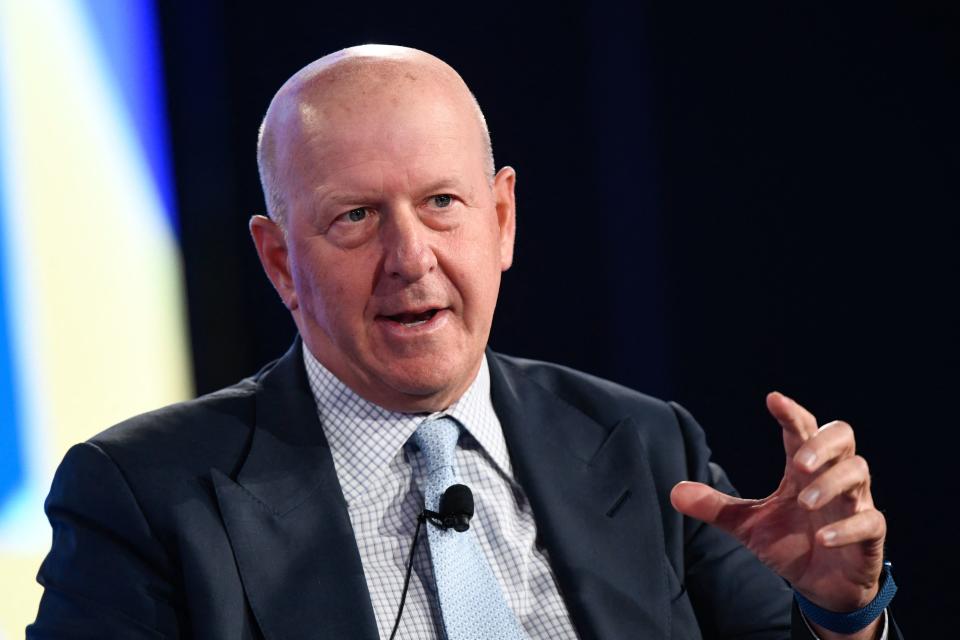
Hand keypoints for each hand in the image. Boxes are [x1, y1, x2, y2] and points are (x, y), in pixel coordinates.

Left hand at [670, 392, 885, 617]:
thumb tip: (674, 492)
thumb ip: (716, 507)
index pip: (802, 429)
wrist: (823, 587)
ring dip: (831, 484)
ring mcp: (855, 504)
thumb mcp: (748, 525)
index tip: (772, 399)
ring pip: (858, 473)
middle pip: (842, 436)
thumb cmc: (791, 544)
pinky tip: (823, 539)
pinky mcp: (870, 535)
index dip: (791, 413)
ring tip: (804, 502)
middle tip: (798, 461)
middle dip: (822, 443)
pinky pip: (870, 521)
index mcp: (803, 470)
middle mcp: (832, 478)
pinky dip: (848, 527)